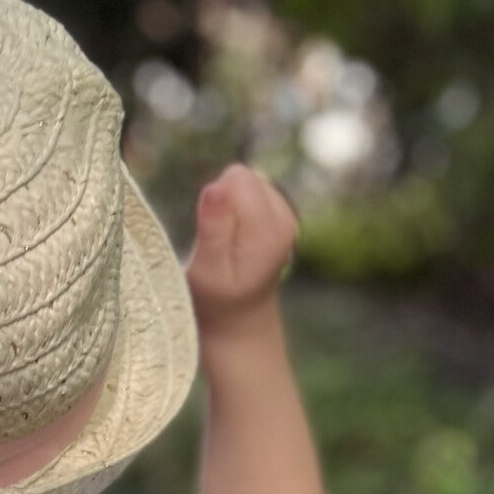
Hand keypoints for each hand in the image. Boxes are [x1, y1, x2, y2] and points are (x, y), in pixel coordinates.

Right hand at [187, 165, 299, 335]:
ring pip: (246, 179)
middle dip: (222, 201)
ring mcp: (286, 213)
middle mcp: (285, 219)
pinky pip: (249, 187)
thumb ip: (212, 229)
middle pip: (242, 176)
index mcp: (269, 233)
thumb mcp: (206, 271)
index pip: (236, 181)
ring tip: (225, 241)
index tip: (210, 235)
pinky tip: (234, 236)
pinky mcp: (279, 210)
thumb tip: (214, 188)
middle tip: (217, 240)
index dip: (213, 202)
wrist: (239, 317)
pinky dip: (235, 207)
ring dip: (228, 205)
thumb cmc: (215, 298)